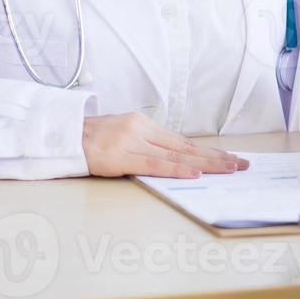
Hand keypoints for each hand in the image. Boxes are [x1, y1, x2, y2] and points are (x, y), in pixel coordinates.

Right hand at [81, 112, 248, 177]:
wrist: (59, 136)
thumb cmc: (88, 140)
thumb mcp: (120, 135)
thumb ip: (143, 144)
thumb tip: (170, 159)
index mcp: (143, 124)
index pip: (182, 141)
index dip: (207, 151)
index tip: (229, 157)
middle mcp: (141, 130)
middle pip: (185, 147)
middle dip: (215, 157)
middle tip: (240, 164)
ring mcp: (132, 141)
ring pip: (176, 155)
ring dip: (205, 164)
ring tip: (228, 169)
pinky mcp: (120, 156)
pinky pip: (153, 165)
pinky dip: (176, 170)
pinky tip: (194, 174)